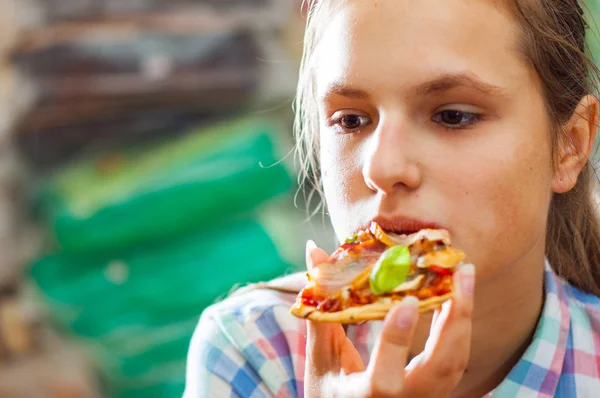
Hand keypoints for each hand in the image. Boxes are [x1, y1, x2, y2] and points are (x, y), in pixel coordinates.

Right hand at [303, 241, 474, 397]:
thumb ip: (320, 308)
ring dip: (463, 316)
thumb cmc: (329, 393)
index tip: (409, 301)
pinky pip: (456, 359)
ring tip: (464, 274)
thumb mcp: (319, 358)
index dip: (397, 339)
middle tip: (461, 271)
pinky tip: (457, 297)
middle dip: (457, 316)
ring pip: (457, 362)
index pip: (386, 377)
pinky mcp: (437, 390)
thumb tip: (315, 251)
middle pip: (443, 366)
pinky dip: (458, 326)